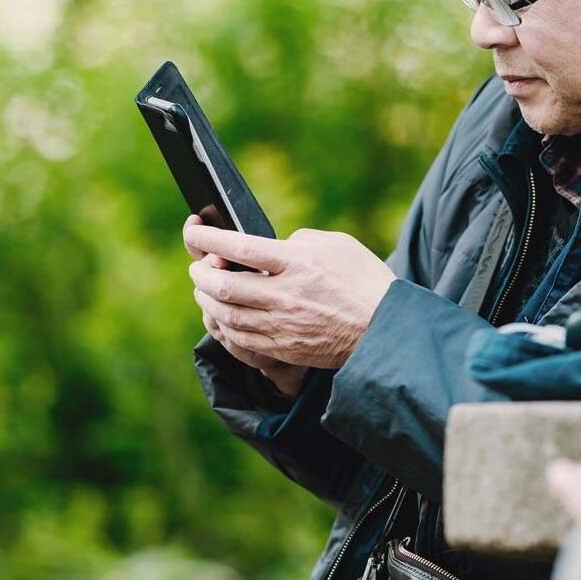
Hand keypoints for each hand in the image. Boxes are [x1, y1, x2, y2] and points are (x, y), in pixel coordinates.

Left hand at [184, 221, 396, 370]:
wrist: (384, 330)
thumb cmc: (365, 281)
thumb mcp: (337, 244)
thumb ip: (299, 241)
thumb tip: (274, 247)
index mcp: (297, 263)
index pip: (239, 247)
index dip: (208, 238)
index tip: (195, 230)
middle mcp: (284, 295)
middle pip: (222, 285)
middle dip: (200, 272)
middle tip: (198, 266)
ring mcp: (280, 325)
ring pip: (224, 314)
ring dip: (206, 299)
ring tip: (204, 289)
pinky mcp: (281, 349)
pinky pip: (238, 339)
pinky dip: (222, 325)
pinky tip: (222, 316)